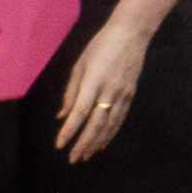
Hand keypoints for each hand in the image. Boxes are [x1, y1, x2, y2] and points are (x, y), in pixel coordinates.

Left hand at [57, 14, 152, 162]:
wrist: (132, 33)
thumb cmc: (101, 46)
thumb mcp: (80, 64)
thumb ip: (71, 91)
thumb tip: (62, 116)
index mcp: (93, 80)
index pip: (80, 111)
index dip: (69, 130)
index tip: (59, 144)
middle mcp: (109, 90)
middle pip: (96, 122)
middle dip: (83, 143)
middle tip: (73, 159)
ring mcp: (123, 93)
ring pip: (110, 124)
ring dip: (96, 142)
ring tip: (85, 156)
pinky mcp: (131, 94)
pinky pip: (120, 118)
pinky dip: (111, 133)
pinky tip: (102, 143)